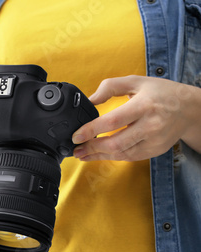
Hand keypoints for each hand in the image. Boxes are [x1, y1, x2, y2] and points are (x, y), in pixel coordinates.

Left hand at [72, 75, 200, 160]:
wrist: (190, 109)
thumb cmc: (161, 93)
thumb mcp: (136, 82)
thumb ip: (110, 87)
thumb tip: (89, 100)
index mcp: (144, 105)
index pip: (113, 121)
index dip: (92, 130)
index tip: (76, 135)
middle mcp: (150, 125)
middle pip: (116, 142)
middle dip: (92, 148)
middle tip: (75, 149)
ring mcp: (154, 141)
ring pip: (121, 154)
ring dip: (98, 156)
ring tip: (82, 154)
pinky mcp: (154, 150)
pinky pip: (129, 157)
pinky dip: (112, 157)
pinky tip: (99, 155)